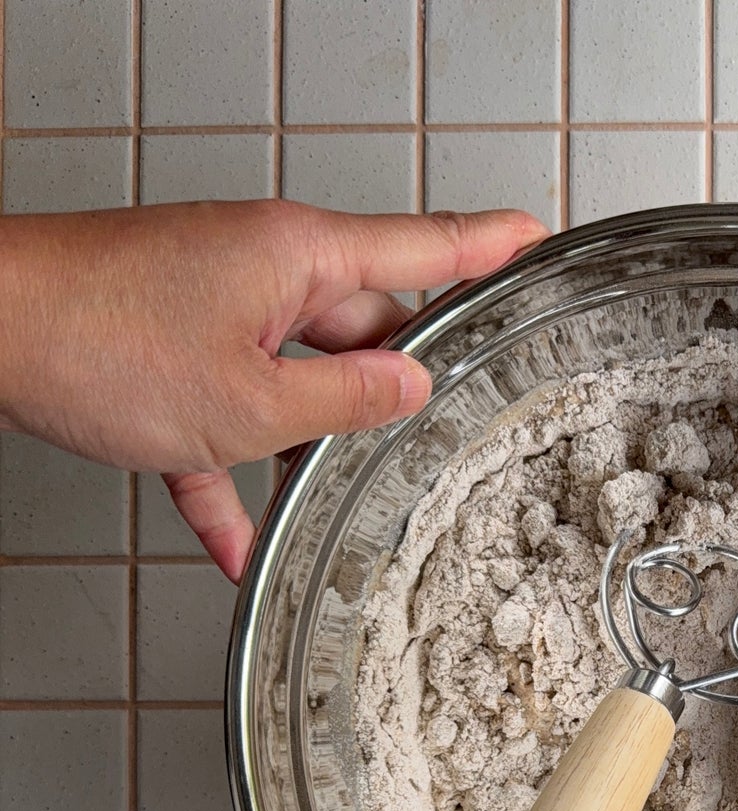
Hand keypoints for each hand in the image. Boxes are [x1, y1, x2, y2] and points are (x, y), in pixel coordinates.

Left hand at [0, 201, 547, 579]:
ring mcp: (213, 306)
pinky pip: (222, 418)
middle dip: (391, 384)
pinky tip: (237, 538)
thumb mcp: (252, 400)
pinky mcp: (167, 348)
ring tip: (328, 497)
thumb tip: (411, 390)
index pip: (425, 246)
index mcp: (298, 258)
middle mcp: (262, 270)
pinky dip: (232, 474)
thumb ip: (347, 401)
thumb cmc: (96, 342)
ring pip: (294, 379)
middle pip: (362, 326)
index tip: (537, 240)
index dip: (489, 247)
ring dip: (308, 442)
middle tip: (434, 429)